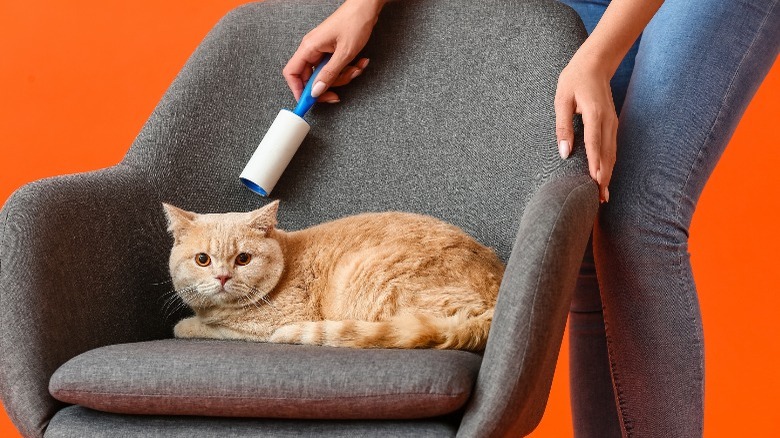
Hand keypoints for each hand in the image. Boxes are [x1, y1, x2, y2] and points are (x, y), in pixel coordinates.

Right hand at [283, 0, 385, 103]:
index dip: (297, 90)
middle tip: (339, 93)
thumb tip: (316, 92)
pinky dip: (348, 69)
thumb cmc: (355, 22)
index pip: (292, 73)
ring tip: (357, 67)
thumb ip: (329, 74)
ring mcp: (322, 50)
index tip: (308, 102)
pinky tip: (360, 62)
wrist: (367, 6)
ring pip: (327, 74)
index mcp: (309, 48)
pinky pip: (336, 67)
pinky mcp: (332, 50)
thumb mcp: (344, 53)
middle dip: (329, 85)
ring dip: (344, 76)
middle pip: (311, 78)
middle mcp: (312, 49)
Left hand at [555, 51, 617, 203]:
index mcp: (594, 114)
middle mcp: (607, 120)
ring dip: (608, 173)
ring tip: (604, 193)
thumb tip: (564, 152)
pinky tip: (605, 175)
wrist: (595, 63)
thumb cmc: (574, 79)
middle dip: (604, 177)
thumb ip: (562, 126)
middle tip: (601, 199)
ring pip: (612, 152)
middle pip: (607, 154)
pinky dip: (609, 163)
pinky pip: (612, 147)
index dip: (596, 165)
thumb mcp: (561, 100)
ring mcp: (612, 122)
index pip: (595, 145)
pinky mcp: (612, 123)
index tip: (595, 184)